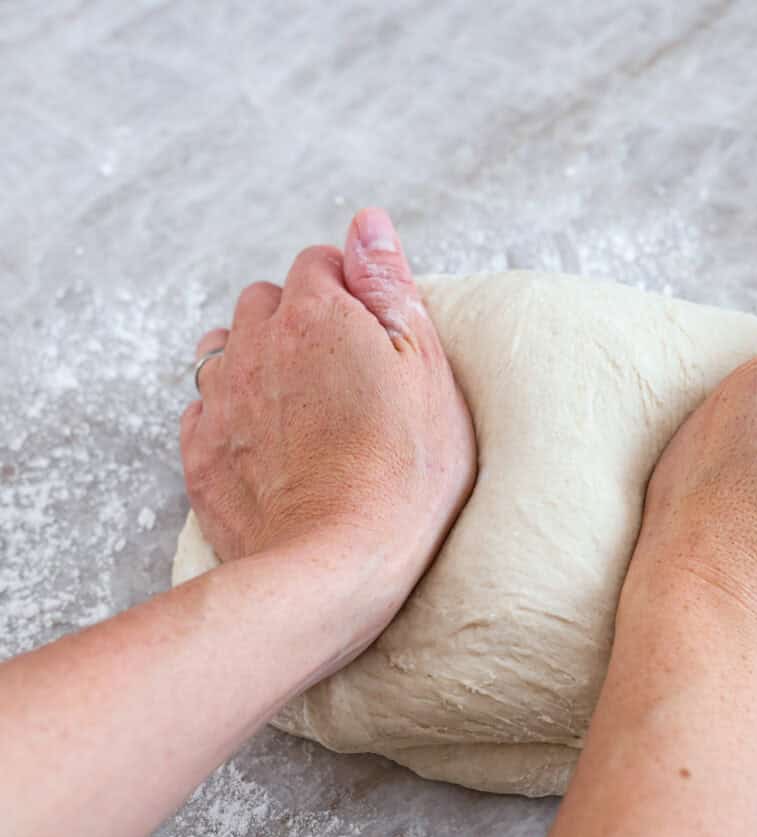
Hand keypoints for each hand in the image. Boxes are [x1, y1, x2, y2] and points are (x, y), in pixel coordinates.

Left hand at [180, 208, 475, 645]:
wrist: (334, 564)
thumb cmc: (404, 470)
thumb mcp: (425, 366)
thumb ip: (390, 285)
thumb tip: (367, 221)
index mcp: (316, 314)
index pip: (321, 263)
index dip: (352, 294)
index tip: (376, 337)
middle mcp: (256, 343)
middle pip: (266, 301)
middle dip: (299, 320)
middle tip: (344, 373)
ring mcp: (221, 399)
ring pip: (227, 349)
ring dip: (259, 360)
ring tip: (304, 406)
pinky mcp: (201, 453)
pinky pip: (206, 408)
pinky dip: (233, 413)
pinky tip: (271, 445)